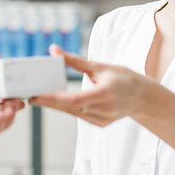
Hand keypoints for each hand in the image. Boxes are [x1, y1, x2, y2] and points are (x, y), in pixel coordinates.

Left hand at [29, 44, 150, 125]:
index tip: (36, 95)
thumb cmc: (123, 78)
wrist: (143, 97)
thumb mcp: (100, 66)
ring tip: (39, 97)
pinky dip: (67, 109)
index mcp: (105, 94)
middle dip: (48, 101)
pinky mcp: (100, 124)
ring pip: (72, 113)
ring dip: (55, 105)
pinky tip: (57, 103)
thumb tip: (54, 50)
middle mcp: (104, 110)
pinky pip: (79, 116)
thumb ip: (74, 61)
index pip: (73, 100)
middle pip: (69, 108)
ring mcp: (103, 120)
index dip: (52, 98)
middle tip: (30, 94)